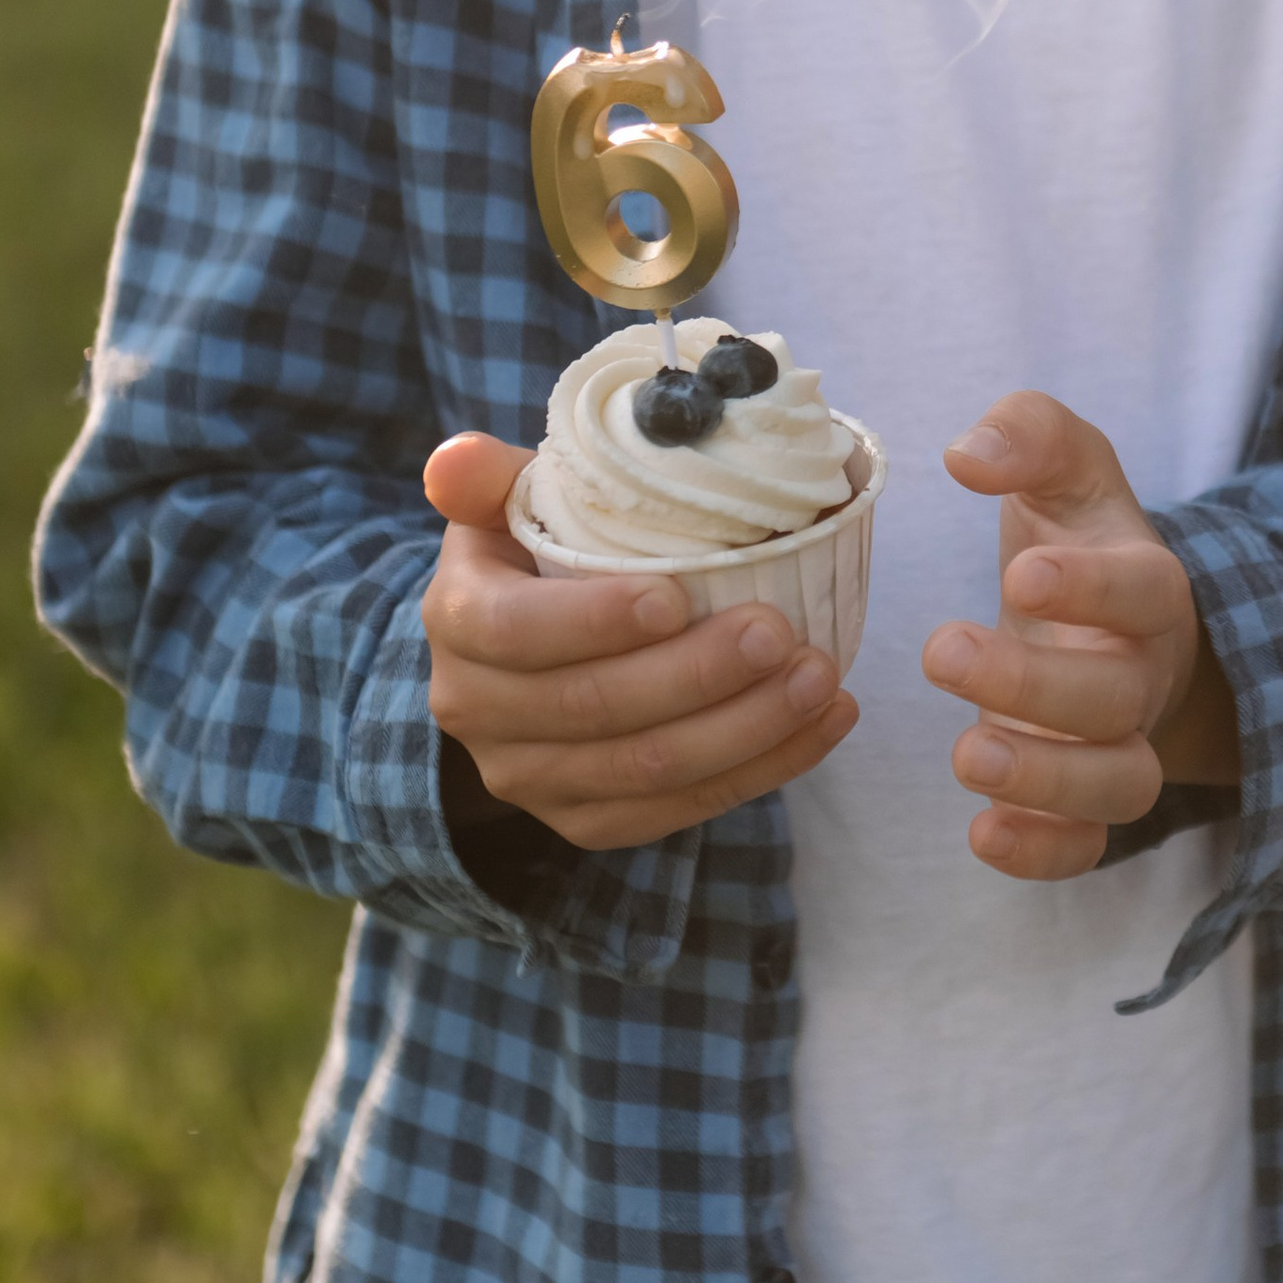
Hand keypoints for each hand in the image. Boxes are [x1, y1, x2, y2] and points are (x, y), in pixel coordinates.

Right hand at [420, 433, 856, 850]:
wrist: (521, 649)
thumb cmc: (536, 551)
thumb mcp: (507, 500)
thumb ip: (487, 476)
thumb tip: (456, 461)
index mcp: (458, 622)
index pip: (518, 632)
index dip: (595, 621)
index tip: (675, 597)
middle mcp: (479, 713)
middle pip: (596, 709)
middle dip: (698, 675)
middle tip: (780, 633)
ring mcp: (532, 778)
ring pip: (646, 770)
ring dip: (747, 728)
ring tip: (819, 677)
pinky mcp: (587, 821)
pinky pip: (680, 811)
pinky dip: (765, 768)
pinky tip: (825, 722)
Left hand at [926, 392, 1233, 880]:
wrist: (1114, 623)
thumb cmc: (1078, 536)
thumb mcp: (1065, 466)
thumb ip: (1027, 433)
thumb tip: (968, 454)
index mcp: (1145, 584)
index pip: (1142, 590)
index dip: (1092, 590)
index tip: (1019, 578)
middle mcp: (1143, 670)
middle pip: (1118, 697)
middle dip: (1033, 686)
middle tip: (940, 653)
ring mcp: (1122, 744)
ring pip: (1120, 784)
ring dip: (1047, 779)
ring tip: (965, 754)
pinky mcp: (1087, 804)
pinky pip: (1088, 848)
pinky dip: (1044, 854)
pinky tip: (982, 834)